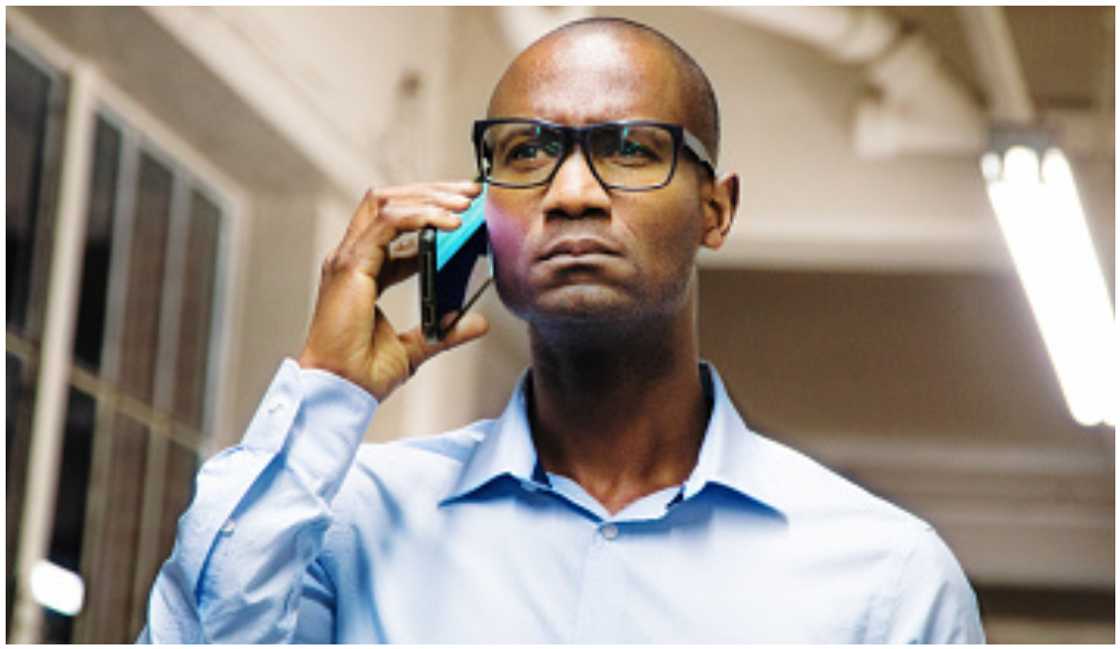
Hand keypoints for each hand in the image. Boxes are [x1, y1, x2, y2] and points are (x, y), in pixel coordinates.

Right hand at [298, 182, 489, 399]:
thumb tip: (477, 321)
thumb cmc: (364, 372)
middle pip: (390, 202)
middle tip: (470, 193)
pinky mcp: (351, 266)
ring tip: (464, 202)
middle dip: (431, 191)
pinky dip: (421, 216)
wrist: (341, 390)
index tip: (465, 209)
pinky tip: (449, 222)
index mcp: (363, 270)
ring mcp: (348, 259)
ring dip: (429, 197)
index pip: (394, 223)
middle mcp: (352, 258)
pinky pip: (388, 223)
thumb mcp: (417, 346)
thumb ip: (446, 331)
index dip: (430, 210)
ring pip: (387, 203)